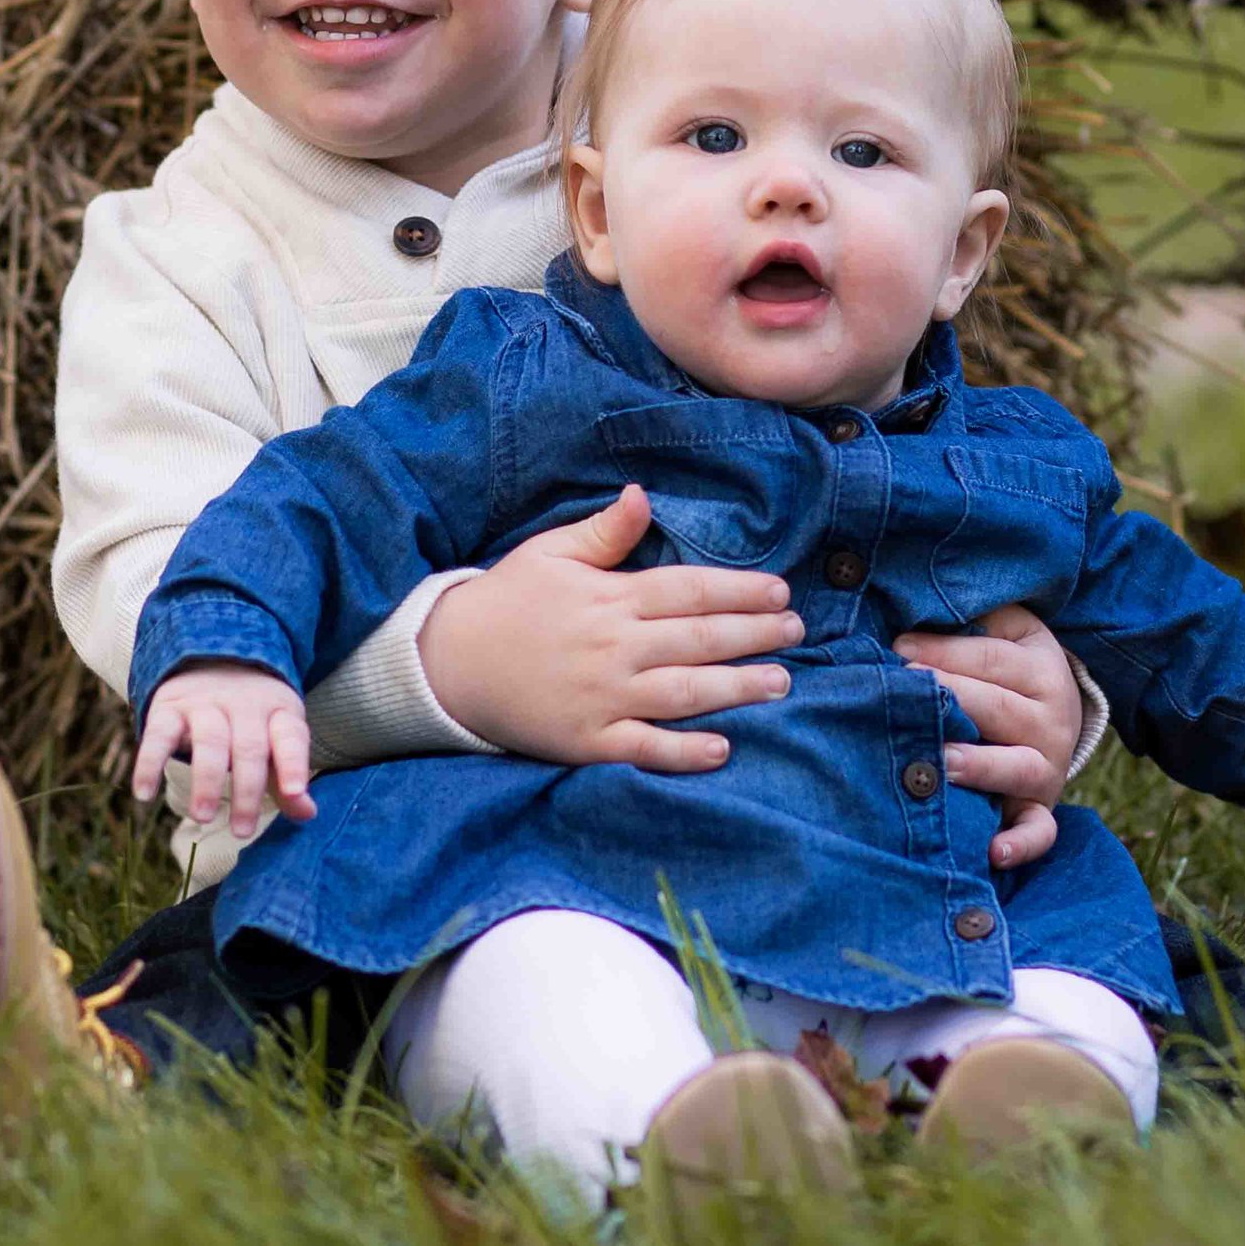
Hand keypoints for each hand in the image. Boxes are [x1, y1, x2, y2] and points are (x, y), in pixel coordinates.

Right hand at [132, 664, 315, 838]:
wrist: (213, 659)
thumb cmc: (252, 717)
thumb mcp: (277, 738)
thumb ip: (287, 777)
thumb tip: (307, 814)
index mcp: (279, 711)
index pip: (291, 737)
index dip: (294, 764)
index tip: (294, 793)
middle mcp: (244, 704)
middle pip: (249, 747)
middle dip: (246, 791)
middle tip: (242, 831)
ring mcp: (205, 703)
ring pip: (209, 741)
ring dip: (206, 781)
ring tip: (201, 818)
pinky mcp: (169, 707)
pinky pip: (158, 736)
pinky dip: (149, 765)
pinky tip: (144, 795)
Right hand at [417, 483, 802, 773]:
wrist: (447, 662)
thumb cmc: (505, 601)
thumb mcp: (549, 553)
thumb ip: (603, 532)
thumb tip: (642, 495)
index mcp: (610, 598)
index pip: (689, 591)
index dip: (739, 591)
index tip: (780, 592)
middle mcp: (614, 647)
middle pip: (698, 639)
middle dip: (754, 635)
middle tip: (797, 633)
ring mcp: (603, 697)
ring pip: (684, 692)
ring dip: (737, 687)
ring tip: (781, 683)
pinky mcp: (587, 741)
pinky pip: (644, 748)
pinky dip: (684, 750)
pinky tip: (722, 748)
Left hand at [891, 606, 1081, 871]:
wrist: (1055, 712)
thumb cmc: (1007, 665)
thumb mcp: (1004, 629)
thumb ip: (967, 617)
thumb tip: (908, 617)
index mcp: (1040, 666)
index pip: (989, 658)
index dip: (942, 650)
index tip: (897, 648)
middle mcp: (1051, 718)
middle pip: (997, 707)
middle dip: (950, 698)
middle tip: (903, 691)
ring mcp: (1047, 767)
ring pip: (1018, 766)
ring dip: (980, 766)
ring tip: (942, 762)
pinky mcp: (1040, 808)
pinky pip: (1038, 830)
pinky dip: (1021, 844)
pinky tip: (994, 852)